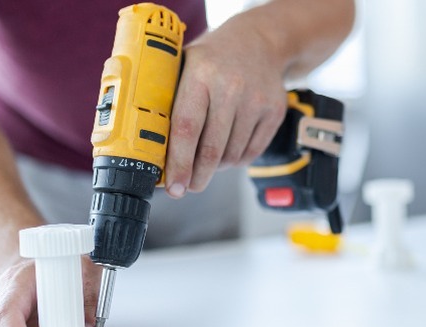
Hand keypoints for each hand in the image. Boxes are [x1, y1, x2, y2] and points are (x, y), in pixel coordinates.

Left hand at [163, 16, 287, 197]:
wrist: (260, 40)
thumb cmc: (213, 59)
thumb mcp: (185, 65)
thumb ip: (169, 98)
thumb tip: (150, 147)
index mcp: (200, 74)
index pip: (187, 129)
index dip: (179, 163)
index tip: (174, 186)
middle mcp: (231, 87)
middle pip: (211, 149)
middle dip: (197, 176)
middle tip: (188, 188)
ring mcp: (256, 100)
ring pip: (232, 155)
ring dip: (216, 167)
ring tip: (207, 163)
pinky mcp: (275, 111)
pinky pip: (251, 152)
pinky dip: (236, 160)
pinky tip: (228, 153)